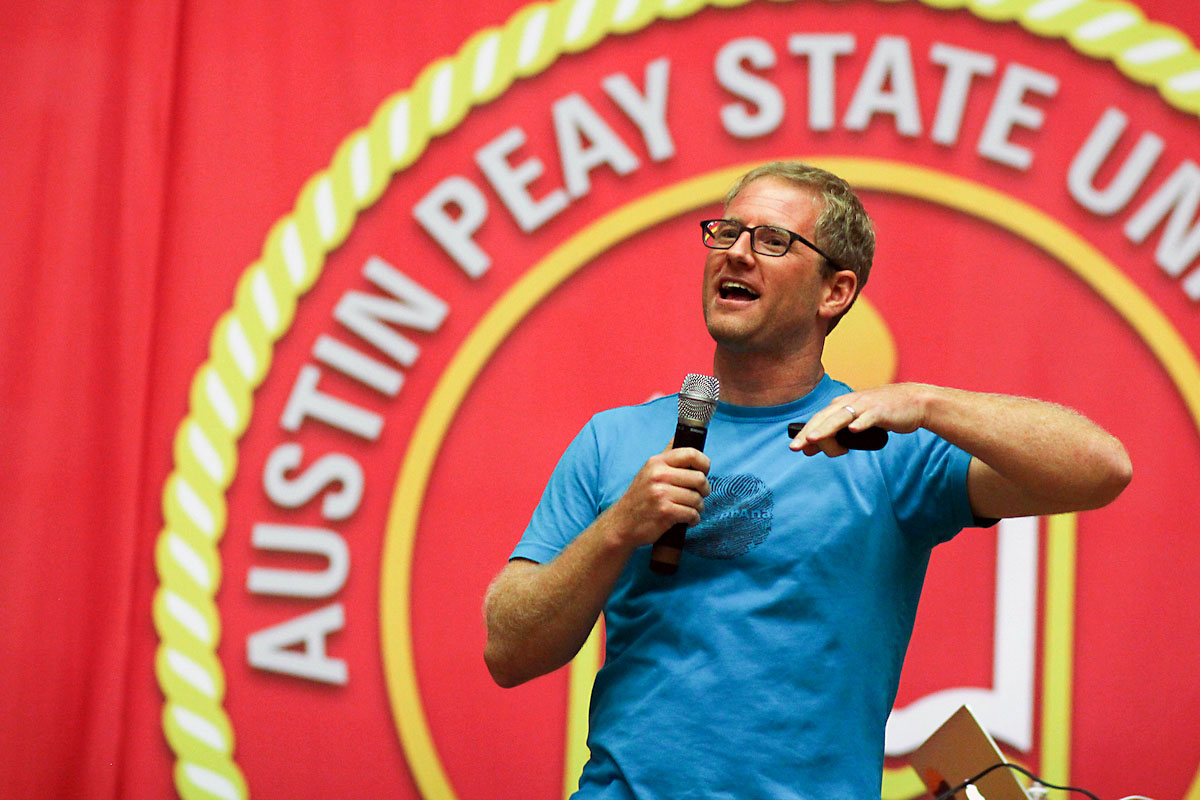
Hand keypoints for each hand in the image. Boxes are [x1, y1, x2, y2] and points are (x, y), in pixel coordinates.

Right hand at [606, 443, 710, 547]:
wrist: (622, 523)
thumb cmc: (639, 498)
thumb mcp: (648, 471)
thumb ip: (666, 456)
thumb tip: (680, 435)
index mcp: (657, 462)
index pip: (691, 454)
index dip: (704, 463)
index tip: (704, 472)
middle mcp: (658, 475)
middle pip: (699, 478)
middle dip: (704, 490)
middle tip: (700, 495)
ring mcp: (661, 494)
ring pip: (697, 499)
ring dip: (699, 507)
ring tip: (691, 509)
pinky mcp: (665, 512)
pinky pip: (693, 514)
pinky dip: (694, 519)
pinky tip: (688, 520)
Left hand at [790, 383, 930, 456]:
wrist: (914, 402)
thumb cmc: (883, 414)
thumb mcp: (855, 423)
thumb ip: (835, 434)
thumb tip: (810, 448)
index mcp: (842, 405)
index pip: (818, 419)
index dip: (805, 433)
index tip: (794, 447)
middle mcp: (850, 403)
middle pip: (825, 418)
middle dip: (809, 433)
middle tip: (795, 447)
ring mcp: (865, 406)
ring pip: (841, 417)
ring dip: (827, 428)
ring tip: (814, 439)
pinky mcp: (881, 411)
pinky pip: (869, 417)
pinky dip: (861, 423)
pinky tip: (853, 430)